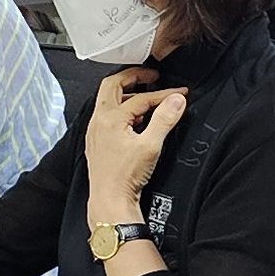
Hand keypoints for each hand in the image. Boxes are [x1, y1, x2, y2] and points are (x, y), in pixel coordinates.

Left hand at [80, 68, 185, 216]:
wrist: (110, 199)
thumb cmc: (125, 177)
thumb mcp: (151, 145)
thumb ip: (165, 119)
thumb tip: (176, 100)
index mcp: (111, 118)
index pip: (142, 97)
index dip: (163, 93)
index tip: (179, 94)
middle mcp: (99, 120)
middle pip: (113, 85)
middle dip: (133, 76)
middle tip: (151, 75)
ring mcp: (95, 130)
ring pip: (108, 100)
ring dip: (128, 93)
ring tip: (146, 96)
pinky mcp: (96, 140)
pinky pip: (107, 115)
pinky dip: (122, 109)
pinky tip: (134, 119)